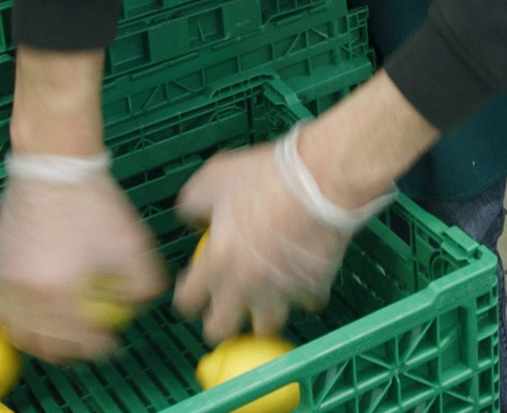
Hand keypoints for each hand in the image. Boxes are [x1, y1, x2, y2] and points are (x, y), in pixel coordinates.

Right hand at [0, 153, 167, 362]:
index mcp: (56, 291)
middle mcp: (22, 292)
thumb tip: (137, 310)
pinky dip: (13, 320)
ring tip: (58, 341)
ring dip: (38, 342)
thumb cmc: (92, 203)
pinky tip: (29, 319)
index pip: (78, 339)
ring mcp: (1, 280)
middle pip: (44, 342)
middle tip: (86, 348)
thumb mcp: (132, 245)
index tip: (111, 345)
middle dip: (69, 352)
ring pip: (15, 331)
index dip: (98, 348)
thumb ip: (142, 285)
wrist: (53, 166)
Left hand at [173, 125, 392, 342]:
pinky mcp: (313, 288)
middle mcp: (244, 286)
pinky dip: (304, 296)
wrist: (319, 180)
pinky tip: (302, 281)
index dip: (187, 298)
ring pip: (265, 328)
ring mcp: (280, 292)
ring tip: (264, 300)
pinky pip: (307, 304)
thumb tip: (194, 221)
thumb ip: (194, 205)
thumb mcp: (212, 178)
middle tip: (225, 306)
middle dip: (218, 322)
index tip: (193, 289)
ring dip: (262, 316)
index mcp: (216, 262)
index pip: (187, 303)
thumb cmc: (265, 175)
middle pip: (219, 330)